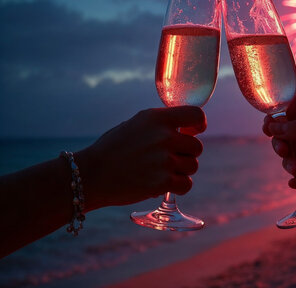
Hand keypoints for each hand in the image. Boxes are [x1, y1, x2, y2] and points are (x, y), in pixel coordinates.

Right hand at [75, 106, 205, 210]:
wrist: (91, 174)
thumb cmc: (113, 148)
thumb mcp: (137, 124)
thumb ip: (162, 124)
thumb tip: (187, 128)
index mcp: (157, 118)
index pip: (196, 115)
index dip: (199, 124)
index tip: (194, 131)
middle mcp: (164, 137)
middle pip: (197, 147)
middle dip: (187, 154)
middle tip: (169, 158)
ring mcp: (164, 160)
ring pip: (193, 166)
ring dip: (182, 171)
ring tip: (161, 171)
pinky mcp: (162, 182)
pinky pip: (186, 184)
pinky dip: (179, 186)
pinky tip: (165, 184)